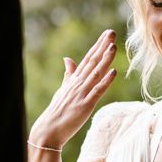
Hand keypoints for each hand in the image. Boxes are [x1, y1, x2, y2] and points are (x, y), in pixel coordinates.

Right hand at [29, 30, 117, 148]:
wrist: (49, 130)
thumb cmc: (58, 110)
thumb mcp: (63, 89)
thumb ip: (69, 74)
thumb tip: (68, 58)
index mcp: (74, 79)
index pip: (88, 58)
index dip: (98, 45)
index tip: (107, 34)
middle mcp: (78, 83)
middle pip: (92, 61)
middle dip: (103, 46)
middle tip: (112, 32)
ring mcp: (82, 93)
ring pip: (96, 73)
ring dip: (105, 60)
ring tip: (113, 47)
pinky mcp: (85, 105)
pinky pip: (97, 91)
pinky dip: (105, 81)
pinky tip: (113, 72)